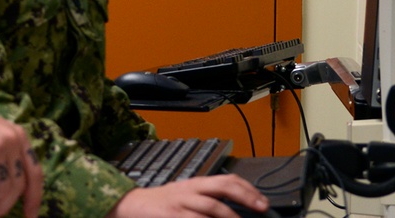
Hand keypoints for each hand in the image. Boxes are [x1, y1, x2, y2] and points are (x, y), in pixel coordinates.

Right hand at [106, 175, 269, 216]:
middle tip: (261, 208)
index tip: (262, 201)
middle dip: (245, 197)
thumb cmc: (162, 204)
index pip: (227, 180)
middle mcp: (190, 190)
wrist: (132, 206)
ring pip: (211, 207)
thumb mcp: (185, 196)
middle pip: (222, 188)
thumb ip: (207, 200)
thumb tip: (236, 208)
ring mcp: (181, 204)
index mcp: (196, 184)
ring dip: (230, 216)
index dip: (247, 189)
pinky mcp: (172, 216)